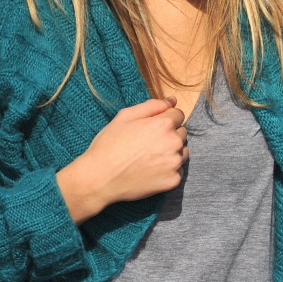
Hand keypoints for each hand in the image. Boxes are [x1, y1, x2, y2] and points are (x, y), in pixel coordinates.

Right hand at [56, 98, 188, 223]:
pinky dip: (168, 171)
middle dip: (169, 135)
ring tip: (150, 158)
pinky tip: (151, 171)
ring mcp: (175, 163)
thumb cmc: (109, 145)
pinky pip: (178, 171)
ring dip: (172, 153)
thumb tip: (173, 100)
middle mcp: (174, 142)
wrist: (100, 179)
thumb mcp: (125, 116)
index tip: (151, 128)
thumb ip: (152, 105)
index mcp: (164, 124)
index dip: (165, 119)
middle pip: (182, 133)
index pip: (178, 114)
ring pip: (182, 152)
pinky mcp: (173, 180)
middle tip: (148, 144)